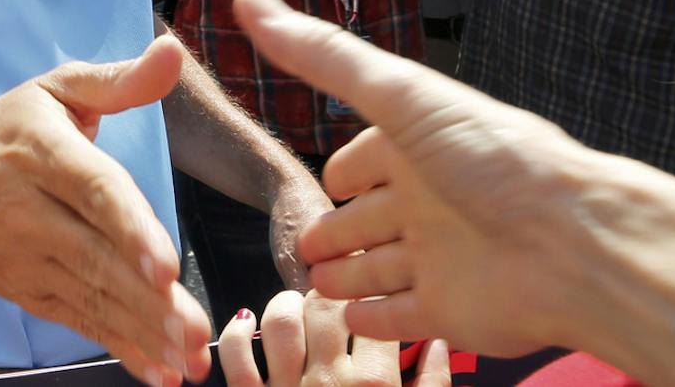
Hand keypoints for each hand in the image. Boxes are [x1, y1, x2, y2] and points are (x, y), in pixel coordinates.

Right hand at [0, 36, 211, 386]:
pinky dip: (119, 347)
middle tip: (198, 329)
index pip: (92, 192)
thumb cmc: (10, 128)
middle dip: (148, 300)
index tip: (165, 266)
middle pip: (96, 257)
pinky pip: (77, 320)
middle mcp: (29, 210)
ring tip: (190, 356)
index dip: (129, 229)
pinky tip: (159, 370)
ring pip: (90, 297)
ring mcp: (25, 257)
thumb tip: (173, 53)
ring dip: (142, 331)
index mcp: (42, 152)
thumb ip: (118, 80)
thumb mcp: (57, 89)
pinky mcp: (28, 289)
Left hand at [218, 289, 449, 386]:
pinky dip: (237, 335)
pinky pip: (236, 359)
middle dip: (328, 296)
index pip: (373, 316)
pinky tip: (248, 325)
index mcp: (375, 386)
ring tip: (294, 307)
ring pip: (280, 321)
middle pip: (326, 308)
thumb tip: (437, 341)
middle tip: (330, 300)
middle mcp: (330, 381)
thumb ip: (433, 384)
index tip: (365, 297)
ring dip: (285, 305)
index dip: (370, 298)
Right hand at [231, 0, 611, 356]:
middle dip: (337, 229)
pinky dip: (373, 319)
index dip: (346, 170)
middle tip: (302, 244)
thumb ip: (327, 57)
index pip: (370, 158)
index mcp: (421, 147)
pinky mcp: (449, 311)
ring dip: (348, 275)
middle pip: (371, 218)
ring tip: (313, 282)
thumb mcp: (402, 95)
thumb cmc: (491, 159)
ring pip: (380, 268)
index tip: (321, 180)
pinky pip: (401, 317)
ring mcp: (440, 258)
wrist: (567, 242)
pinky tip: (348, 319)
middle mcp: (430, 202)